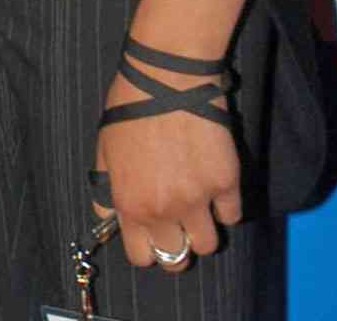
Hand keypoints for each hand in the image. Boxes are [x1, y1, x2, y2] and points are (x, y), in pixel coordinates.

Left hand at [94, 63, 240, 274]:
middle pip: (177, 260)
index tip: (151, 235)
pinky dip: (225, 205)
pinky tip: (213, 182)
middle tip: (177, 224)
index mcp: (131, 202)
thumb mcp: (104, 146)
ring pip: (208, 244)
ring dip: (203, 229)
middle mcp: (164, 209)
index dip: (146, 248)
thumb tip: (106, 214)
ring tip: (196, 204)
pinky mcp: (226, 183)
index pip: (141, 257)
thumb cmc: (130, 105)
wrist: (168, 76)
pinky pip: (231, 215)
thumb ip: (107, 185)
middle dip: (176, 246)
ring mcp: (198, 199)